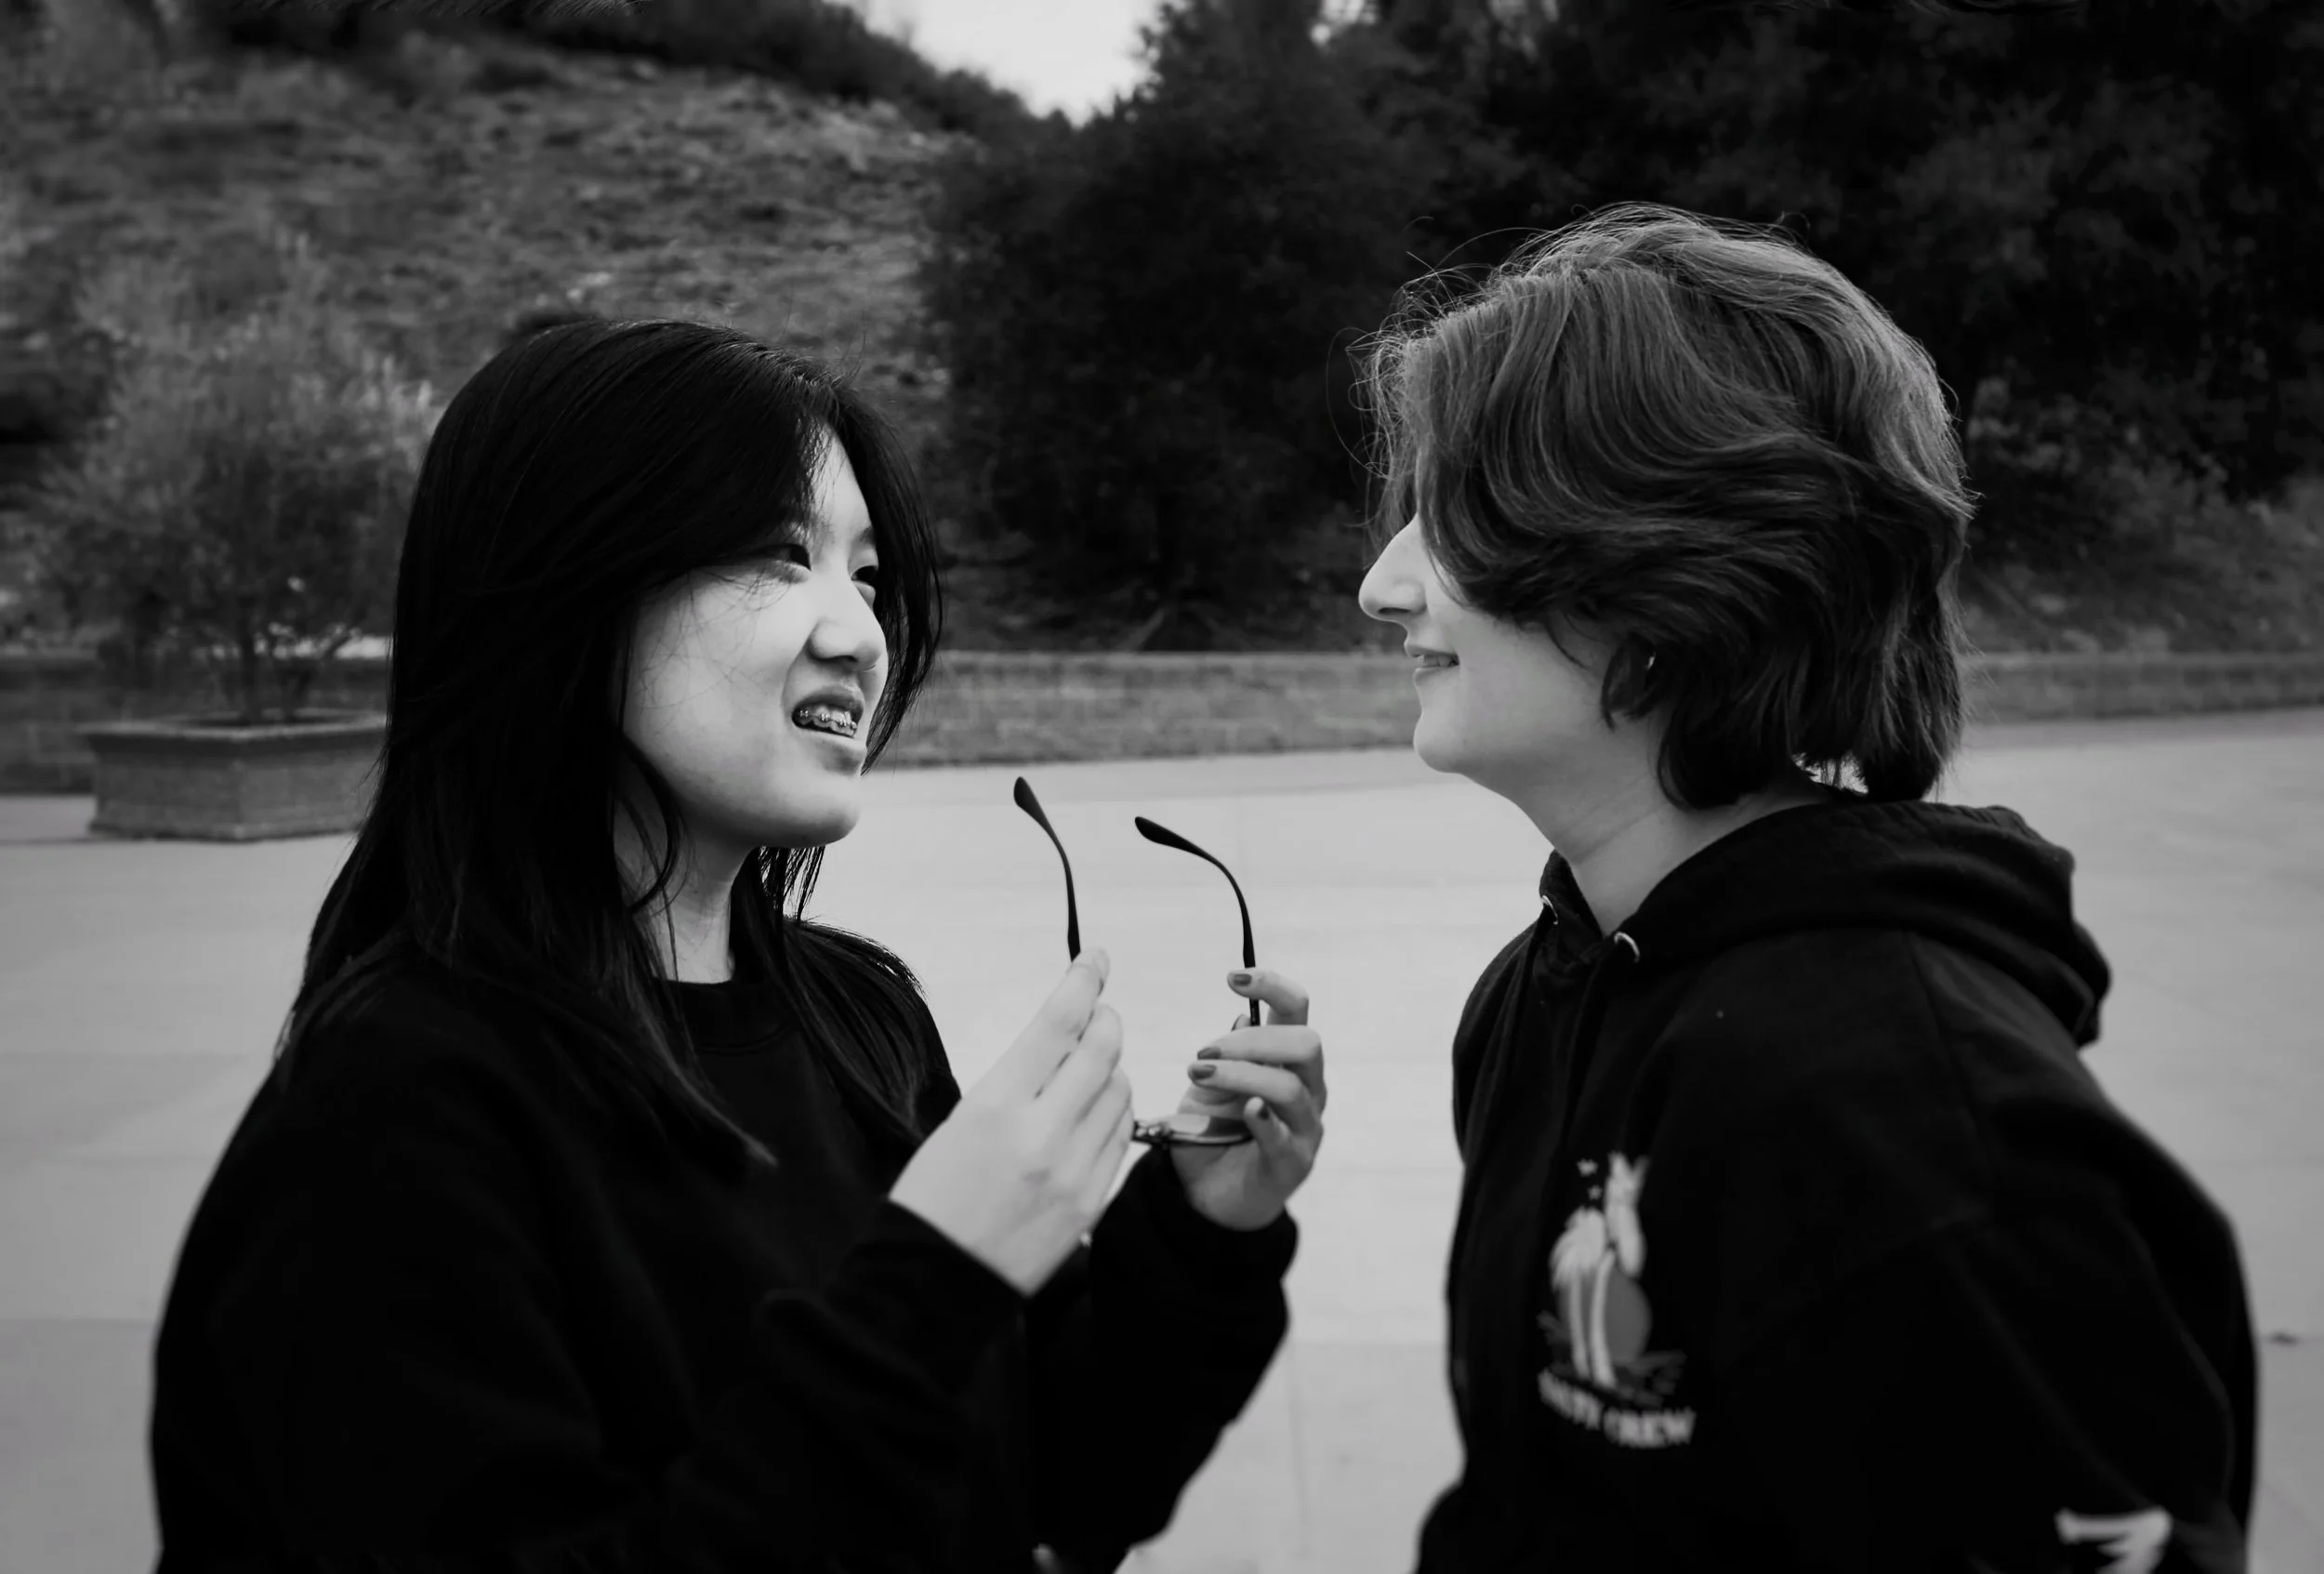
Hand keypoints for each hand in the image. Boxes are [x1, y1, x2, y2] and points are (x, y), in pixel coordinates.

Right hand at [890, 951, 1135, 1295]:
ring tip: (1091, 1069)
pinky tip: (1097, 1111)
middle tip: (1099, 1013)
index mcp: (996, 1104)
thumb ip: (1019, 1078)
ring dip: (1113, 1067)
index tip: (1095, 959)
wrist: (936, 1279)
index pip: (1058, 1022)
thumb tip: (1066, 1037)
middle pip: (1102, 1049)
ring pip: (1121, 1090)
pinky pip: (1122, 1136)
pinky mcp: (1091, 1201)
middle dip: (1105, 1021)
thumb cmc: (935, 1193)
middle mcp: (1041, 1133)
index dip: (1083, 980)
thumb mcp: (962, 1119)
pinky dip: (1115, 1111)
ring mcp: (1073, 1170)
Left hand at [1168, 968, 1324, 1231]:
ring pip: (1290, 1088)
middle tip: (1204, 1053)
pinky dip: (1264, 1120)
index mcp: (1288, 1060)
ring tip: (1197, 1075)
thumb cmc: (1212, 1132)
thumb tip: (1241, 1013)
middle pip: (1305, 1043)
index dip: (1272, 986)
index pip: (1296, 1009)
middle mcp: (1307, 1088)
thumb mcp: (1208, 1086)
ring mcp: (1305, 1126)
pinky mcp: (1293, 1162)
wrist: (1208, 1194)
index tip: (1232, 978)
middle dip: (1252, 1039)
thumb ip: (1227, 1055)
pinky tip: (1246, 1111)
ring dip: (1241, 1075)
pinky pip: (1284, 1137)